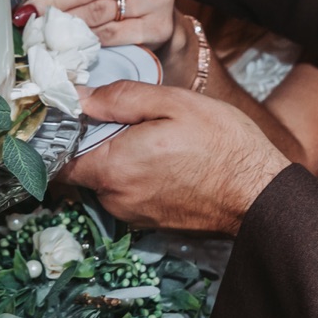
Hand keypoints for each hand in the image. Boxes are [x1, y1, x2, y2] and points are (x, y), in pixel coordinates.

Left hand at [62, 81, 288, 234]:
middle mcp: (115, 198)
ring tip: (152, 137)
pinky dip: (134, 175)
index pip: (57, 156)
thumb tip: (79, 95)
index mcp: (113, 167)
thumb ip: (121, 97)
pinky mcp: (149, 222)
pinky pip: (126, 193)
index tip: (73, 114)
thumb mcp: (174, 103)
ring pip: (105, 180)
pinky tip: (164, 158)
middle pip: (81, 167)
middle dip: (93, 142)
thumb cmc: (223, 145)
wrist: (259, 193)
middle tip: (125, 118)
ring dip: (116, 158)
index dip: (60, 133)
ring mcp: (132, 214)